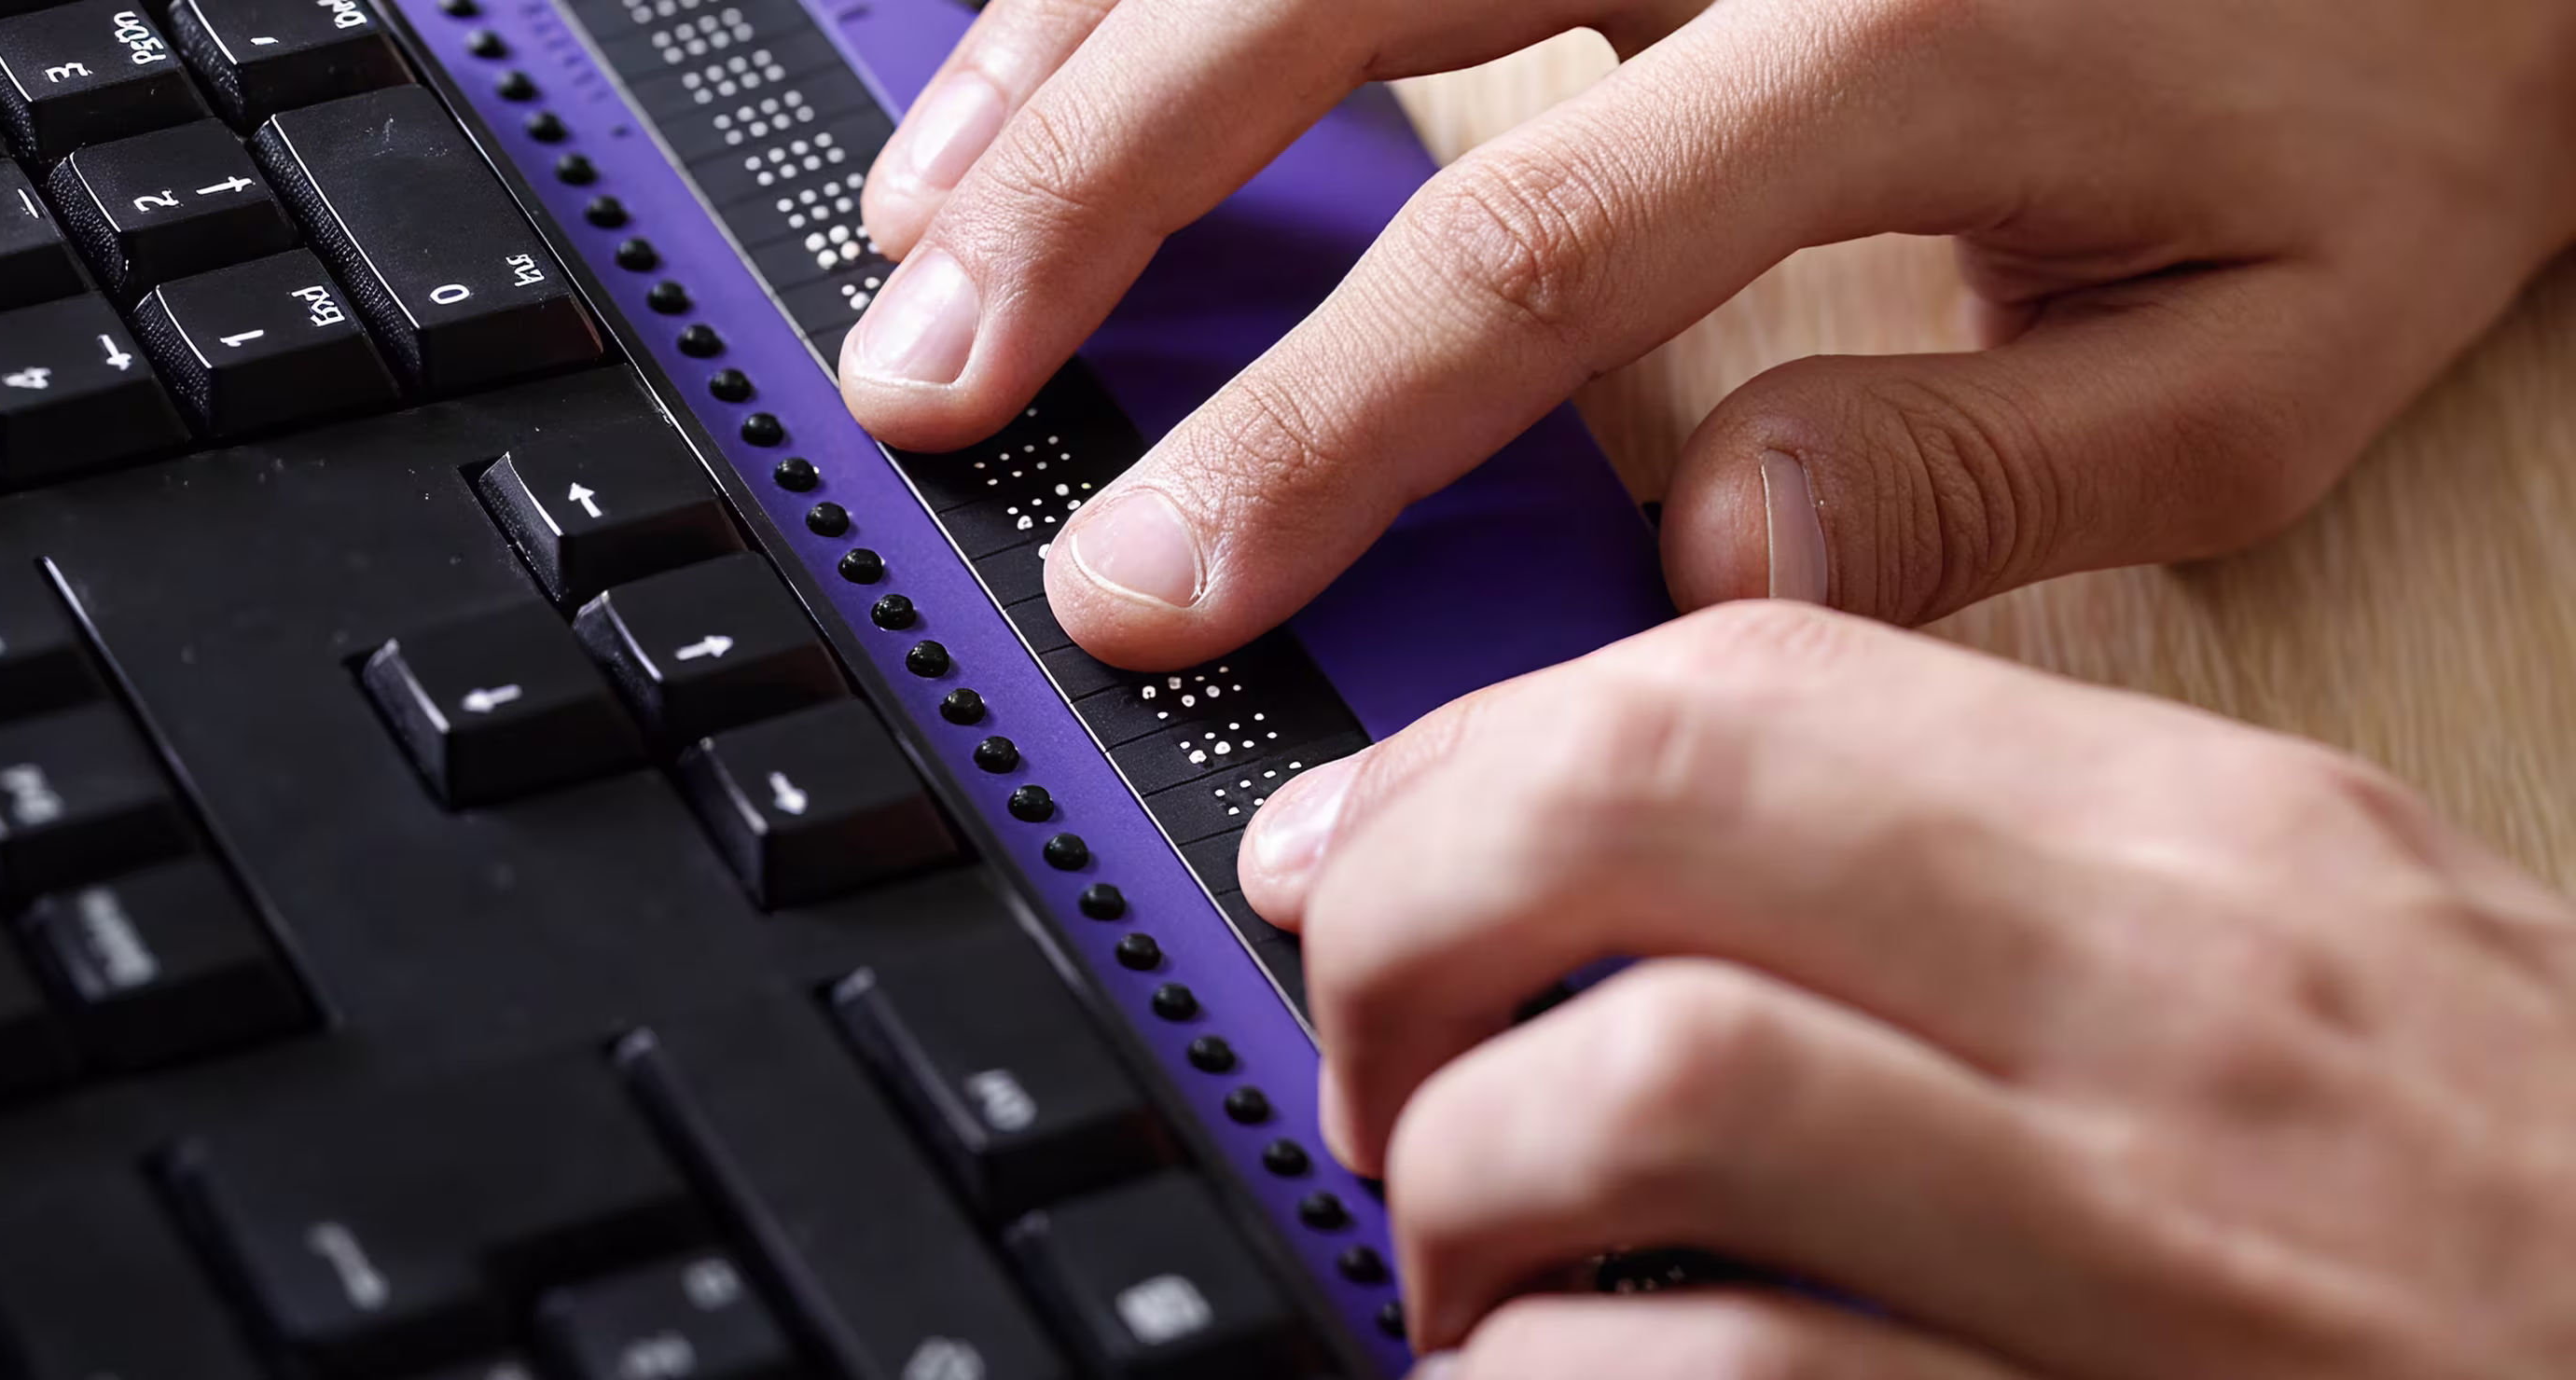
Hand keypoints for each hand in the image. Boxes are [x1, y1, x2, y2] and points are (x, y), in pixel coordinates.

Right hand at [837, 0, 2575, 669]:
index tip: (1149, 575)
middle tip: (923, 373)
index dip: (1301, 429)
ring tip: (922, 215)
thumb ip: (1986, 466)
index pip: (1525, 253)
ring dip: (1071, 42)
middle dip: (1089, 202)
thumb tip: (1715, 569)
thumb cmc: (2385, 86)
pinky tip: (1052, 27)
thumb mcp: (2273, 347)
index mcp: (1905, 35)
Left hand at [1235, 603, 2575, 1377]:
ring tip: (1460, 1256)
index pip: (1738, 677)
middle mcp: (2168, 1016)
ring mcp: (2145, 1260)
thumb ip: (1994, 885)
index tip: (1356, 850)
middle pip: (1637, 813)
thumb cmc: (2512, 1219)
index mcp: (2209, 852)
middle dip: (1405, 917)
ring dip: (1460, 1176)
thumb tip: (1644, 861)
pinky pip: (1718, 1379)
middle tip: (1366, 1051)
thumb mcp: (2304, 972)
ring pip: (1640, 1086)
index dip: (1467, 759)